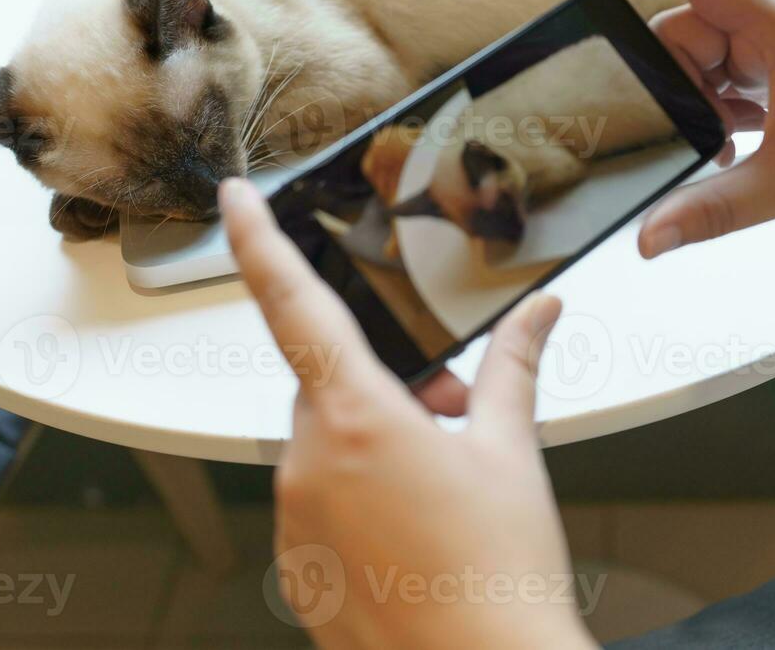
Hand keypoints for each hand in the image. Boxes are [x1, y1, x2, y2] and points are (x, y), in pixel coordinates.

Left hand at [220, 178, 594, 649]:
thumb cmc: (497, 574)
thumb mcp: (511, 452)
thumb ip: (514, 367)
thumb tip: (539, 315)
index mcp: (356, 421)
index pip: (293, 307)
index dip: (259, 243)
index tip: (235, 200)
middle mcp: (307, 467)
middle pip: (329, 388)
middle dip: (388, 390)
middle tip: (453, 419)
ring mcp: (295, 522)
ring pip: (325, 446)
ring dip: (375, 444)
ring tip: (444, 485)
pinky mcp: (297, 566)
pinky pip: (319, 502)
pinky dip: (361, 496)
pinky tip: (417, 527)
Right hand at [561, 0, 774, 256]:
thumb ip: (709, 210)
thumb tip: (646, 240)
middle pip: (689, 27)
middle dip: (676, 81)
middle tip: (699, 135)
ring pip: (705, 57)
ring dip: (699, 101)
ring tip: (726, 148)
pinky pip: (728, 75)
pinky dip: (718, 109)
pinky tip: (733, 148)